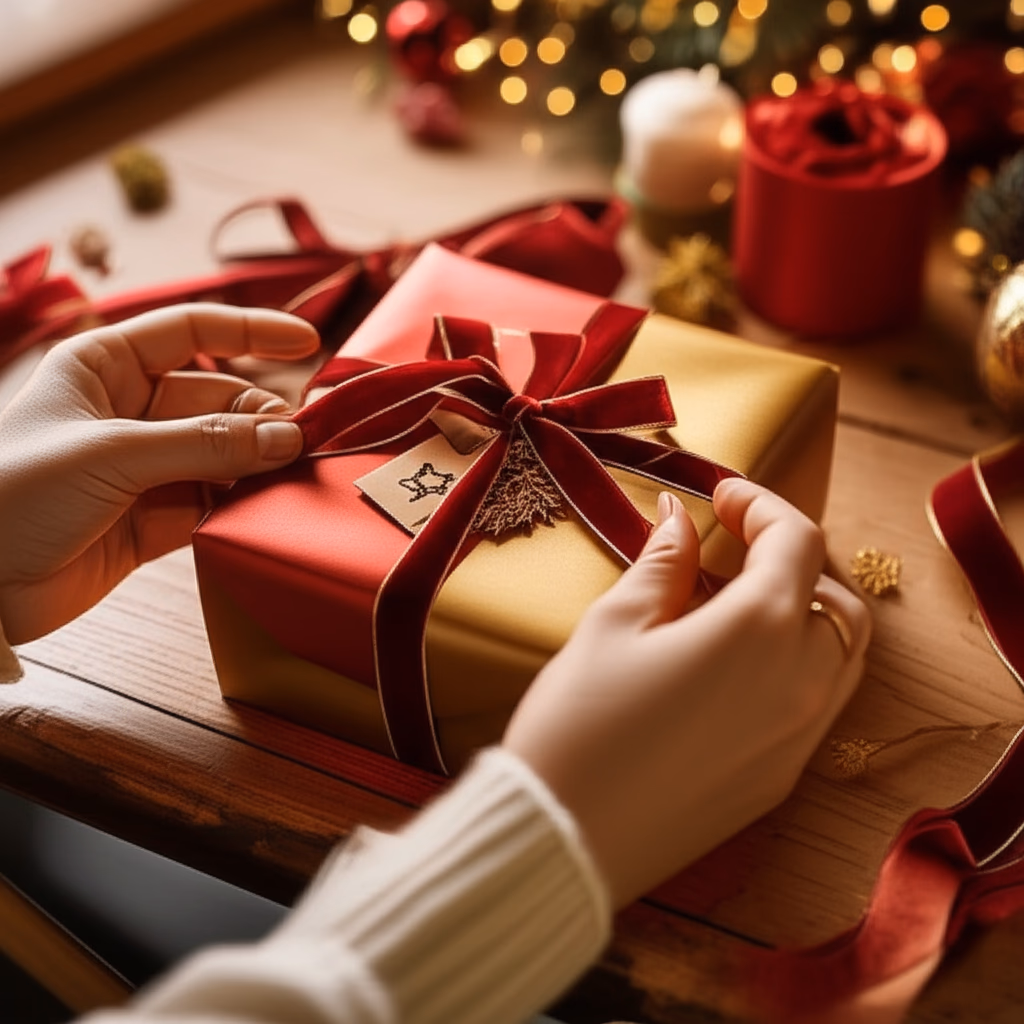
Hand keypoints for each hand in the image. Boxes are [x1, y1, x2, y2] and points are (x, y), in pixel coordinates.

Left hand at [0, 304, 318, 643]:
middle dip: (262, 418)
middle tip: (301, 443)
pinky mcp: (152, 522)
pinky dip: (240, 508)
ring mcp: (143, 468)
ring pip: (223, 455)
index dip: (251, 332)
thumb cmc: (12, 494)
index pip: (190, 331)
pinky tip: (263, 511)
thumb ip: (206, 445)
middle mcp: (128, 412)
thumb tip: (288, 437)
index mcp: (104, 367)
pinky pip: (213, 505)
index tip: (307, 342)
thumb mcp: (113, 453)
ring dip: (259, 466)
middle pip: (218, 401)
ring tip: (293, 478)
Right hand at [503, 479, 869, 908]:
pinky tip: (734, 664)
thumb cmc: (579, 721)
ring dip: (803, 611)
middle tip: (731, 544)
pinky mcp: (781, 779)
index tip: (720, 496)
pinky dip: (797, 663)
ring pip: (839, 653)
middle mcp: (800, 683)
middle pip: (834, 597)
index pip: (796, 542)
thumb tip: (678, 520)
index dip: (761, 505)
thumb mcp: (613, 625)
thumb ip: (662, 564)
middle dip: (791, 557)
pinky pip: (818, 703)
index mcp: (759, 630)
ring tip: (735, 601)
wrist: (564, 835)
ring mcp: (799, 738)